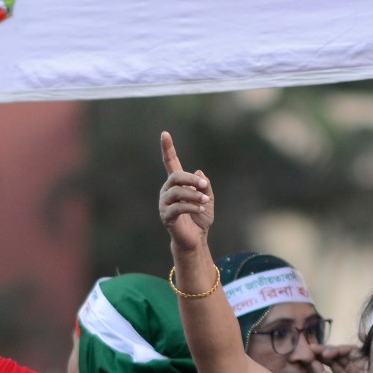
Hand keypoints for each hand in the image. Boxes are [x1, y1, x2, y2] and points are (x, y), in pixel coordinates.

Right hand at [158, 133, 213, 255]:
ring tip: (205, 201)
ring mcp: (165, 203)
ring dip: (193, 195)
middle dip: (191, 180)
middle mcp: (168, 190)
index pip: (170, 162)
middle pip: (176, 177)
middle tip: (204, 186)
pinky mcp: (166, 216)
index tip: (164, 134)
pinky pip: (177, 207)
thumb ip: (205, 186)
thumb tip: (199, 172)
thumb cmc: (200, 217)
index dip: (167, 148)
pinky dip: (190, 207)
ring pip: (176, 192)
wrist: (196, 238)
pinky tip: (200, 209)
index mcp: (177, 183)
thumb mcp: (208, 199)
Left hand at [312, 343, 366, 372]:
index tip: (306, 355)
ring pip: (341, 352)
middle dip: (321, 352)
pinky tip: (326, 354)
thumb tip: (311, 361)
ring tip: (314, 350)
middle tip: (308, 348)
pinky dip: (337, 350)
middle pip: (335, 356)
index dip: (319, 359)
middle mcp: (351, 369)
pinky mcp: (364, 358)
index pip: (331, 364)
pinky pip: (349, 350)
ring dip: (327, 350)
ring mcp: (357, 363)